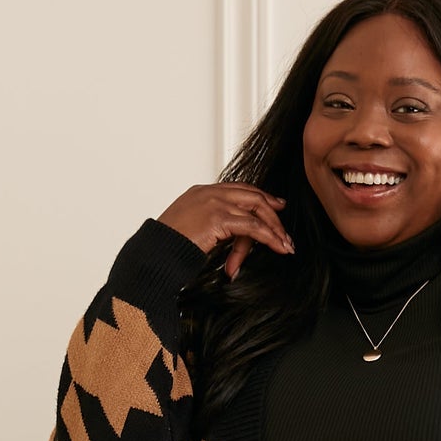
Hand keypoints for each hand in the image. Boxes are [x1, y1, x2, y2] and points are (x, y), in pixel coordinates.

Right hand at [157, 182, 294, 279]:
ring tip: (285, 245)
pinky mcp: (218, 218)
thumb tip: (226, 236)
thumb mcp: (191, 230)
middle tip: (285, 231)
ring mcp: (214, 202)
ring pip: (256, 209)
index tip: (276, 206)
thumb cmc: (168, 248)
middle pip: (252, 195)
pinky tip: (277, 247)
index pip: (238, 188)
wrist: (155, 252)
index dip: (260, 196)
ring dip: (274, 229)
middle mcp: (209, 193)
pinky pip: (252, 227)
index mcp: (201, 192)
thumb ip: (210, 226)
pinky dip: (268, 237)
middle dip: (273, 213)